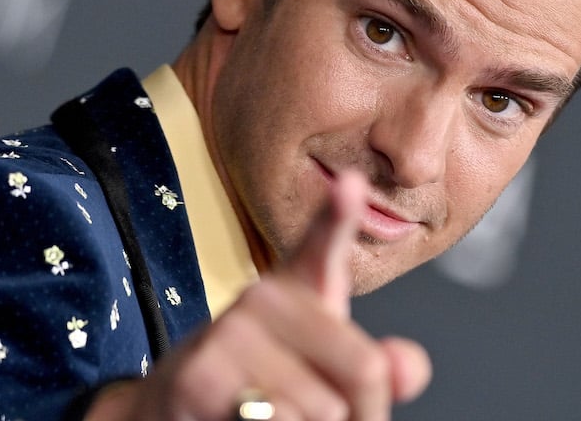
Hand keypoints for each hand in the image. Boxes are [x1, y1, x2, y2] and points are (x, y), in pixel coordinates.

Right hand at [87, 171, 431, 420]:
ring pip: (325, 409)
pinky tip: (242, 420)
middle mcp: (264, 297)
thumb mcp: (330, 375)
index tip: (350, 183)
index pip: (325, 242)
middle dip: (357, 414)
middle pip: (365, 368)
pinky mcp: (201, 375)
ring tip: (271, 417)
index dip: (339, 213)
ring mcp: (229, 331)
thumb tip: (404, 365)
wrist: (176, 411)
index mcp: (302, 285)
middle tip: (317, 413)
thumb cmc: (263, 390)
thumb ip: (375, 371)